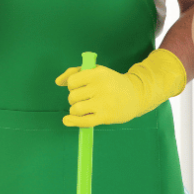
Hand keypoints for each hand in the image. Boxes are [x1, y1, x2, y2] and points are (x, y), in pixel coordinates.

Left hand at [55, 49, 186, 126]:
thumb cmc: (111, 82)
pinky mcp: (105, 117)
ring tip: (83, 108)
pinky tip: (67, 120)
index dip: (72, 86)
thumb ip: (74, 72)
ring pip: (76, 109)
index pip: (72, 81)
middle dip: (74, 98)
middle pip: (72, 96)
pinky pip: (84, 121)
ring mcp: (103, 103)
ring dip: (75, 110)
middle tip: (84, 98)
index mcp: (97, 73)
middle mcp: (100, 87)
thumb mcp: (95, 71)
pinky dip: (73, 121)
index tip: (79, 87)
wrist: (136, 94)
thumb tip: (57, 82)